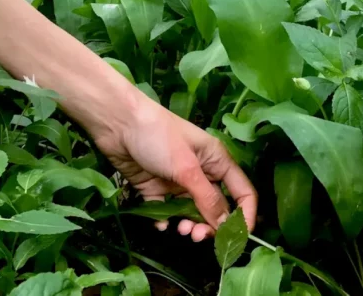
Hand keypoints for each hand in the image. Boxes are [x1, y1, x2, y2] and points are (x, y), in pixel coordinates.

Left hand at [92, 93, 257, 241]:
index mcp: (215, 159)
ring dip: (189, 225)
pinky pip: (165, 211)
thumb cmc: (158, 136)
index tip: (237, 239)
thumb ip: (207, 198)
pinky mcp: (155, 188)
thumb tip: (226, 226)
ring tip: (180, 229)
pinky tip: (160, 224)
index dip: (244, 215)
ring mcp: (177, 180)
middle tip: (197, 236)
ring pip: (191, 212)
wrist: (117, 123)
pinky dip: (164, 221)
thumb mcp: (186, 167)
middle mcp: (200, 171)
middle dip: (211, 225)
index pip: (242, 192)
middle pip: (216, 207)